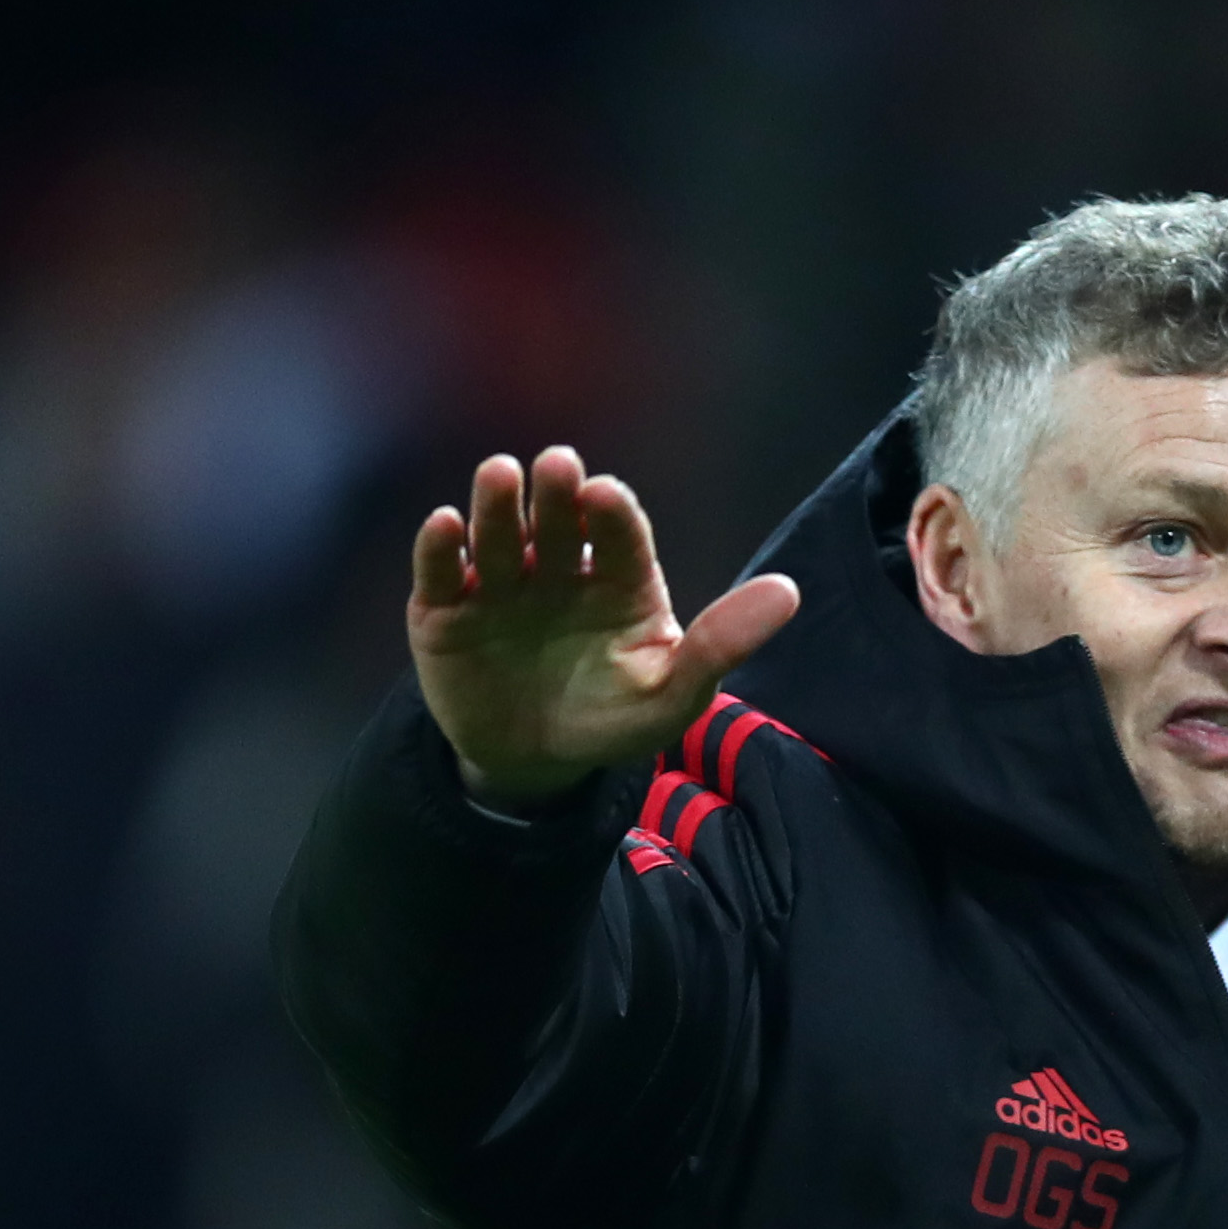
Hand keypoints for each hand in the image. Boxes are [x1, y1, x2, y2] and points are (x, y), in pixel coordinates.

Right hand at [409, 447, 800, 802]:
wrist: (536, 763)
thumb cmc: (614, 718)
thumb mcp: (674, 694)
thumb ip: (723, 644)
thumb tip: (788, 591)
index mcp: (619, 578)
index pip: (619, 534)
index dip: (612, 513)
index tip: (606, 495)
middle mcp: (559, 568)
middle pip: (557, 521)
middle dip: (557, 493)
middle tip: (559, 466)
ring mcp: (499, 584)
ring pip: (497, 534)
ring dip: (497, 505)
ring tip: (500, 475)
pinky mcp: (444, 610)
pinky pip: (439, 573)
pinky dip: (439, 548)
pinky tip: (446, 525)